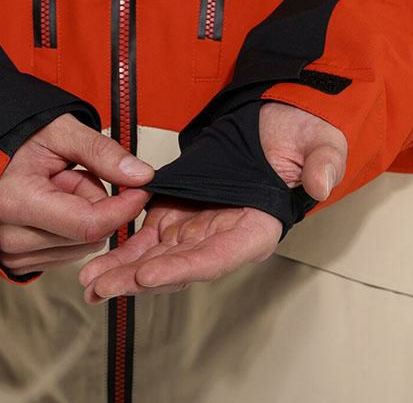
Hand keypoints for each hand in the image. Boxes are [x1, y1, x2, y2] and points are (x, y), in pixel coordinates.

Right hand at [0, 113, 153, 275]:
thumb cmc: (14, 138)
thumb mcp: (60, 131)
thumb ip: (102, 153)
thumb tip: (143, 177)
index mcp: (16, 201)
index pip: (89, 224)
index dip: (123, 208)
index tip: (141, 188)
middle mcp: (9, 237)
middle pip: (88, 236)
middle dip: (96, 203)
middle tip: (73, 173)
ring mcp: (10, 255)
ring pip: (81, 247)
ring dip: (83, 217)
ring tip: (56, 186)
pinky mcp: (15, 264)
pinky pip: (65, 253)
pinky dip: (69, 229)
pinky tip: (50, 204)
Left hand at [79, 102, 347, 301]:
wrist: (269, 123)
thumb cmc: (295, 135)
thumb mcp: (319, 142)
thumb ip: (322, 162)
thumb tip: (319, 183)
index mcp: (255, 227)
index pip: (218, 257)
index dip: (184, 268)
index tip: (149, 276)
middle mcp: (223, 236)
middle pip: (179, 266)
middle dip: (140, 279)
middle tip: (102, 288)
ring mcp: (197, 227)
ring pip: (157, 256)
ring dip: (124, 270)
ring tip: (90, 283)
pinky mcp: (177, 213)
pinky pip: (148, 235)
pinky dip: (124, 248)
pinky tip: (99, 261)